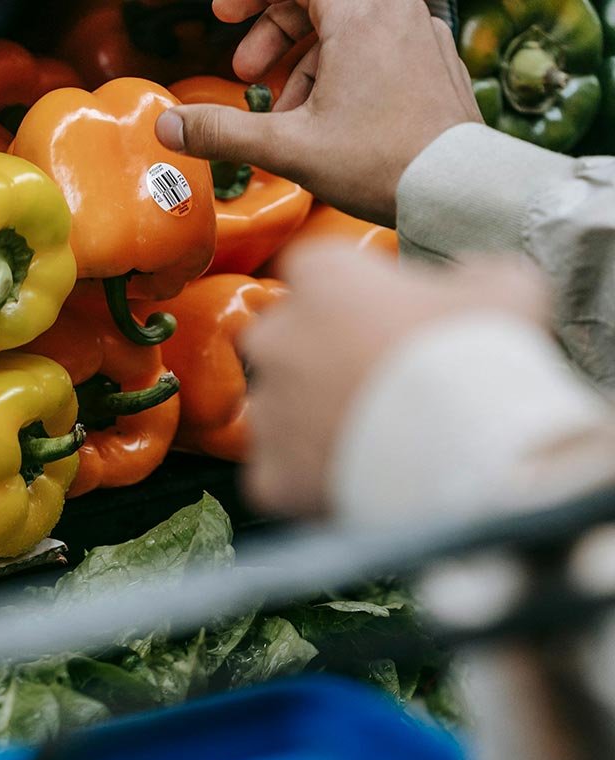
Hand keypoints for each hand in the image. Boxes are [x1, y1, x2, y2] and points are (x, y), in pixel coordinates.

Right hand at [155, 0, 481, 225]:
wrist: (460, 191)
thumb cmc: (383, 164)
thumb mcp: (288, 148)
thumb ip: (223, 132)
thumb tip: (168, 127)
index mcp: (361, 15)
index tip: (224, 15)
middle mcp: (396, 12)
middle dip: (272, 31)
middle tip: (245, 71)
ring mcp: (420, 36)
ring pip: (347, 25)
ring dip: (303, 59)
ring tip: (282, 110)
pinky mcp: (433, 64)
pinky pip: (377, 46)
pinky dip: (340, 70)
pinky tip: (325, 119)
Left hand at [241, 242, 549, 517]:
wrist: (471, 452)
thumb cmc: (482, 355)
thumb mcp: (504, 287)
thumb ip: (473, 273)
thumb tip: (467, 278)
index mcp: (322, 277)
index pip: (317, 270)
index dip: (351, 293)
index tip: (386, 317)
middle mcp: (276, 336)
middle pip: (286, 338)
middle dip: (321, 355)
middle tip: (378, 382)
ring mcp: (268, 407)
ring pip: (276, 407)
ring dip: (309, 417)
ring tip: (369, 437)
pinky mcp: (271, 471)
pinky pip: (278, 470)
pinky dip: (305, 476)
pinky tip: (349, 477)